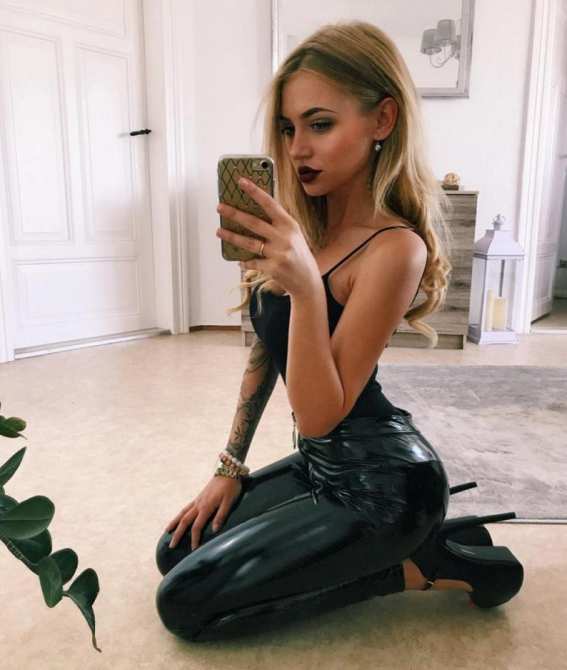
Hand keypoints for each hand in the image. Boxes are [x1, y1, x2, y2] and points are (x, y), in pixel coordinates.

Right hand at [164, 475, 242, 550]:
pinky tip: (178, 518)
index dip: (194, 539)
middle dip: (178, 534)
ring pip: (182, 513)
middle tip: (171, 546)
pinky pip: (186, 507)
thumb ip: (221, 515)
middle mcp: (199, 504)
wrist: (228, 470)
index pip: (197, 526)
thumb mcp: (229, 501)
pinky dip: (179, 514)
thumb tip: (214, 530)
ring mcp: (197, 500)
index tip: (193, 550)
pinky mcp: (199, 497)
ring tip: (167, 531)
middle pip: (184, 521)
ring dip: (174, 523)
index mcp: (206, 507)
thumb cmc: (231, 486)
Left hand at [215, 177, 318, 297]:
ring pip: (249, 243)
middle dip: (235, 214)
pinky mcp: (273, 268)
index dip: (254, 192)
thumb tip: (253, 212)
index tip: (241, 181)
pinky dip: (244, 262)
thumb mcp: (294, 236)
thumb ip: (278, 225)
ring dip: (231, 236)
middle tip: (220, 207)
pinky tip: (239, 261)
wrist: (308, 281)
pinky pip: (252, 262)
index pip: (270, 204)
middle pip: (254, 222)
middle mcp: (285, 237)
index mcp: (290, 225)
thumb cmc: (299, 256)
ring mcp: (279, 253)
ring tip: (218, 231)